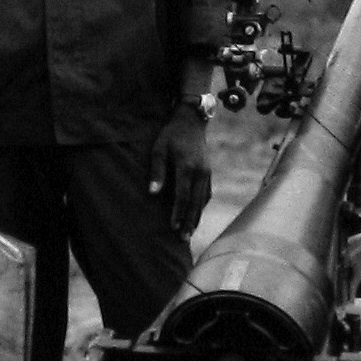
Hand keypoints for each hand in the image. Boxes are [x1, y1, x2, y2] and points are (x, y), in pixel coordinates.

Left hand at [151, 110, 211, 235]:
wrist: (191, 122)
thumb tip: (153, 193)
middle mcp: (200, 172)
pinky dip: (200, 208)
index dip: (178, 213)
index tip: (172, 227)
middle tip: (183, 239)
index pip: (183, 195)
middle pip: (196, 202)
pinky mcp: (208, 173)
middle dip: (189, 221)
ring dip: (196, 217)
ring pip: (203, 200)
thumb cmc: (171, 135)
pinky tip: (194, 217)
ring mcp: (206, 173)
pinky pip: (206, 194)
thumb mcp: (158, 149)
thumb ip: (157, 171)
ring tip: (188, 233)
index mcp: (187, 166)